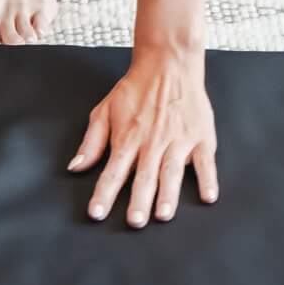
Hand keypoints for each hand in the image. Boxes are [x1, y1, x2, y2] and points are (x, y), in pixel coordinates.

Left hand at [67, 44, 218, 226]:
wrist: (167, 63)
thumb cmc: (135, 89)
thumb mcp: (105, 111)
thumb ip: (91, 142)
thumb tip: (75, 168)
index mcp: (128, 138)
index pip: (113, 171)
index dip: (103, 193)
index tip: (96, 213)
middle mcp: (152, 142)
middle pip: (144, 175)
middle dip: (138, 200)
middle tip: (135, 222)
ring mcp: (178, 139)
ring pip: (172, 170)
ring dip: (168, 193)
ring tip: (164, 214)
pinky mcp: (200, 136)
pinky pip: (205, 161)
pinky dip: (208, 178)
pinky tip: (208, 196)